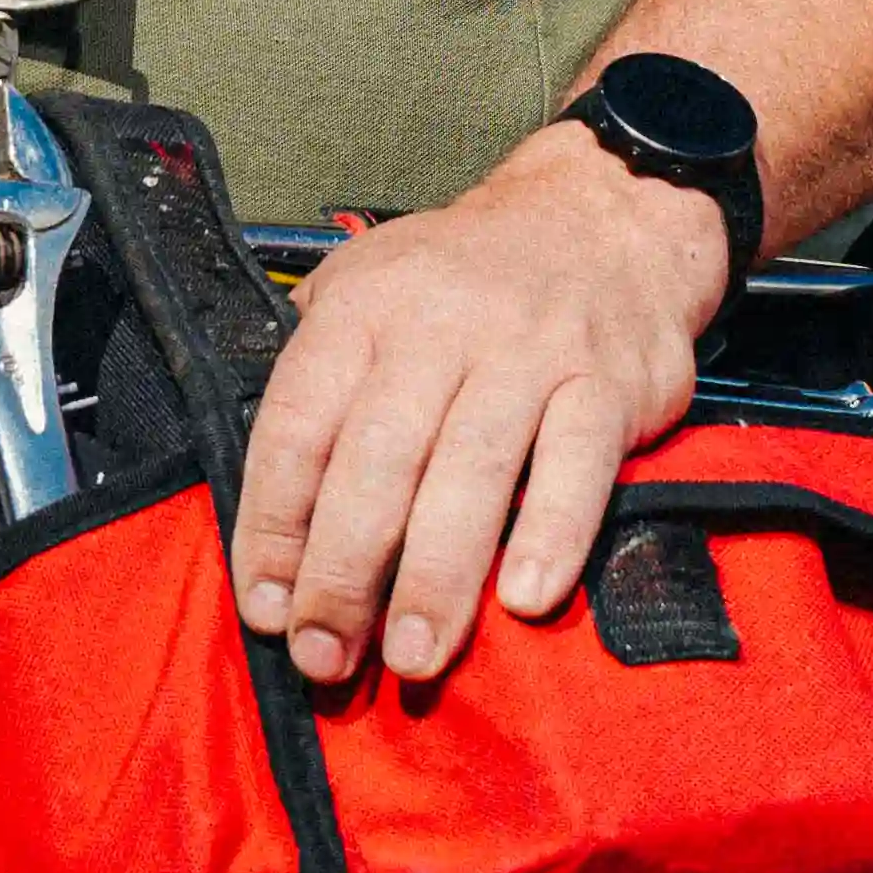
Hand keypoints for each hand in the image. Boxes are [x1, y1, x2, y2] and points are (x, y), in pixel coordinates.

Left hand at [230, 126, 729, 689]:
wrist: (601, 215)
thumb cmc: (463, 278)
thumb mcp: (365, 287)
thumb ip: (316, 378)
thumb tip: (265, 510)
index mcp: (363, 308)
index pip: (299, 425)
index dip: (272, 524)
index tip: (264, 607)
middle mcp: (441, 326)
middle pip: (378, 460)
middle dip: (344, 572)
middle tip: (327, 657)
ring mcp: (529, 352)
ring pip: (472, 471)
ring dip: (437, 577)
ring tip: (412, 656)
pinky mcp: (608, 383)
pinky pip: (578, 464)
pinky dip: (552, 532)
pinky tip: (525, 598)